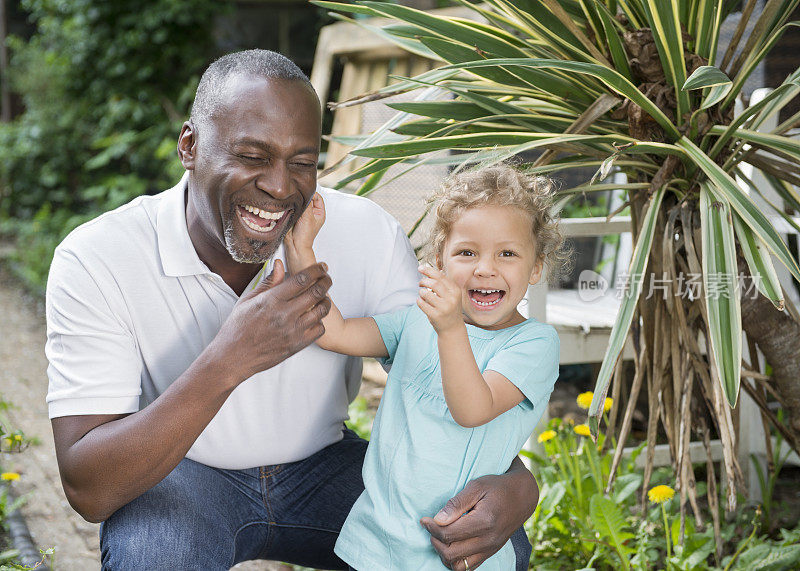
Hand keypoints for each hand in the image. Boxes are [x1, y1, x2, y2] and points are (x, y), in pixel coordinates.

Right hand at [210, 259, 331, 380]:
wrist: (234, 357)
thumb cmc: (238, 328)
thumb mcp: (248, 300)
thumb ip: (268, 282)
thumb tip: (280, 264)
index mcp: (271, 300)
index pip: (301, 279)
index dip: (316, 270)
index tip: (322, 267)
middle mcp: (284, 314)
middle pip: (316, 292)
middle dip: (326, 282)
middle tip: (327, 278)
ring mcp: (293, 331)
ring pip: (321, 311)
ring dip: (325, 301)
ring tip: (322, 297)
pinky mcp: (297, 345)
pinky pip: (319, 329)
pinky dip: (320, 321)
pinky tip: (314, 317)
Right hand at [285, 193, 324, 270]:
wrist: (295, 244)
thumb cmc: (305, 235)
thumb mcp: (308, 217)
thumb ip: (307, 204)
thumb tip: (305, 192)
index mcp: (319, 213)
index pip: (318, 198)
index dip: (313, 194)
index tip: (305, 192)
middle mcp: (312, 213)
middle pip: (309, 199)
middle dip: (303, 197)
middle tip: (298, 195)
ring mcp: (303, 214)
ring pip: (300, 202)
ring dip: (297, 201)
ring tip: (294, 201)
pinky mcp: (295, 216)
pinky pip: (294, 207)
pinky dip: (292, 205)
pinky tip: (290, 205)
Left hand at [417, 265, 462, 333]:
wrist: (453, 328)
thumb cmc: (449, 308)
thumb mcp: (451, 295)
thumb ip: (443, 284)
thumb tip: (431, 271)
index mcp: (455, 291)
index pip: (440, 277)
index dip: (429, 270)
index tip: (420, 267)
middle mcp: (451, 299)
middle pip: (433, 283)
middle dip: (423, 281)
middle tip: (420, 283)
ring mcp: (444, 308)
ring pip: (426, 293)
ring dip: (421, 292)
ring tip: (422, 294)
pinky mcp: (436, 316)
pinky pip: (422, 304)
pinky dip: (419, 301)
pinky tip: (421, 302)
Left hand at [421, 466, 538, 569]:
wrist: (522, 497)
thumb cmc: (497, 487)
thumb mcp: (476, 486)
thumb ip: (457, 503)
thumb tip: (438, 519)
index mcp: (484, 521)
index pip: (449, 534)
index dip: (431, 528)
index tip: (424, 519)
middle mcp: (488, 540)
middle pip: (451, 553)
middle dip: (435, 541)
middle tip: (432, 527)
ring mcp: (490, 549)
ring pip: (459, 566)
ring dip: (445, 554)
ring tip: (441, 537)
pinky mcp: (491, 552)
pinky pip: (469, 567)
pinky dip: (456, 560)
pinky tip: (452, 544)